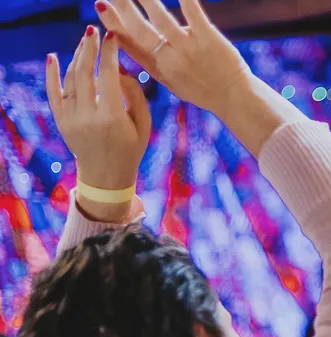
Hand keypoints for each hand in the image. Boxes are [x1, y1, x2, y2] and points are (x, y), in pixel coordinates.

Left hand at [46, 27, 150, 220]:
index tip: (113, 37)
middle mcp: (88, 117)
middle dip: (89, 49)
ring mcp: (71, 119)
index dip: (110, 54)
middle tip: (94, 32)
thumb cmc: (131, 149)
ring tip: (85, 43)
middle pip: (85, 73)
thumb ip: (135, 96)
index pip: (108, 77)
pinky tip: (53, 57)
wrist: (106, 175)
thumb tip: (120, 69)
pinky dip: (51, 74)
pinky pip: (53, 93)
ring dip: (77, 57)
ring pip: (71, 79)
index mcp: (112, 118)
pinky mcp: (61, 121)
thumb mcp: (143, 125)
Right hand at [94, 0, 249, 116]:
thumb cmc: (203, 89)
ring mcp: (189, 48)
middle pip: (139, 30)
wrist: (235, 99)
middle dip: (123, 9)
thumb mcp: (170, 81)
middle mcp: (170, 58)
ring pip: (162, 19)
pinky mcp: (209, 39)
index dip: (113, 25)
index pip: (129, 44)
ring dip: (147, 0)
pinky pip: (193, 14)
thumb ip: (149, 61)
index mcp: (159, 68)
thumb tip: (124, 40)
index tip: (101, 7)